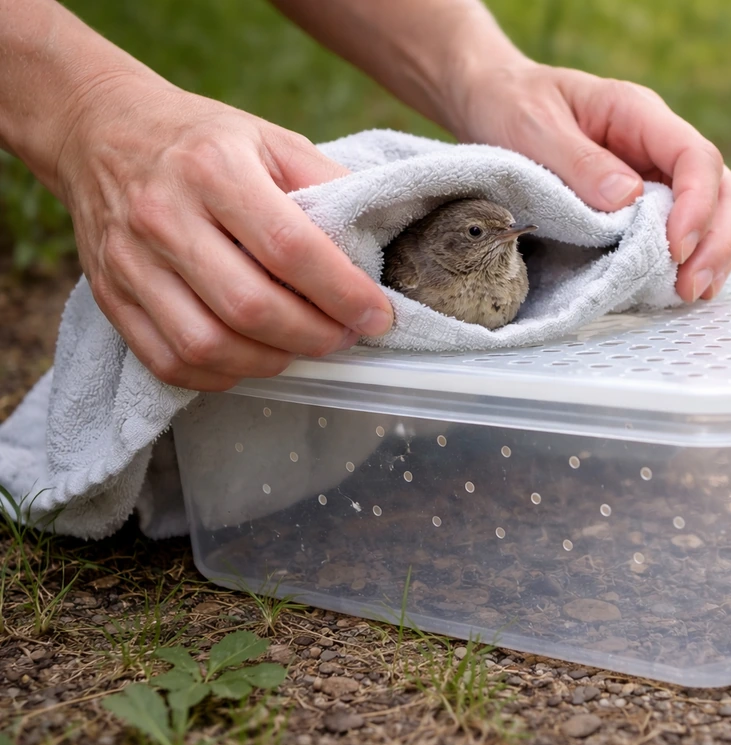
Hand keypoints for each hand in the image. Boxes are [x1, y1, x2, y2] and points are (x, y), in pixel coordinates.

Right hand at [56, 75, 393, 390]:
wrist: (101, 131)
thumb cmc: (203, 142)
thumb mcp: (271, 139)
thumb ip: (326, 185)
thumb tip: (373, 247)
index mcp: (214, 168)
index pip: (290, 248)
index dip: (343, 293)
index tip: (377, 316)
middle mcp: (165, 216)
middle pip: (249, 307)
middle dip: (313, 336)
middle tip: (344, 336)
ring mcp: (131, 261)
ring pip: (206, 344)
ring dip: (270, 362)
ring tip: (301, 348)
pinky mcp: (110, 295)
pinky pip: (167, 360)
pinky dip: (220, 376)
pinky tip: (252, 359)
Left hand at [449, 63, 730, 301]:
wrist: (492, 102)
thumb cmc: (512, 105)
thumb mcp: (534, 127)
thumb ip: (580, 162)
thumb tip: (629, 199)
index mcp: (638, 114)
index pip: (695, 157)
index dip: (697, 205)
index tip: (675, 247)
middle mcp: (656, 146)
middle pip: (721, 188)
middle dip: (715, 240)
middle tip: (690, 286)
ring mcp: (653, 176)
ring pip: (712, 213)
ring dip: (709, 256)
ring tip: (689, 295)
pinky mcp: (640, 206)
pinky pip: (679, 232)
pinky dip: (686, 262)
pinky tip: (676, 290)